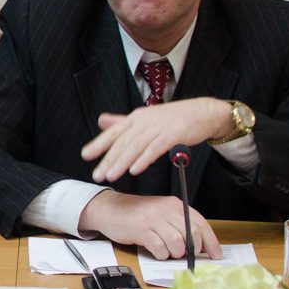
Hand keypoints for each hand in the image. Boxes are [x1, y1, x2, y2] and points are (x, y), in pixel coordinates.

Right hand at [79, 190, 222, 260]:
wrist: (110, 209)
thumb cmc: (138, 214)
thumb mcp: (161, 213)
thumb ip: (179, 224)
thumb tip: (199, 245)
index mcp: (175, 204)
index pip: (201, 223)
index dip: (211, 242)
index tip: (215, 255)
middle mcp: (166, 209)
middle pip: (192, 234)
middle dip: (192, 249)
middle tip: (185, 255)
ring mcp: (153, 219)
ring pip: (177, 243)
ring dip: (174, 253)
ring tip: (167, 251)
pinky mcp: (141, 230)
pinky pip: (159, 248)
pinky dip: (161, 254)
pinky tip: (156, 251)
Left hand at [81, 98, 233, 182]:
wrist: (203, 112)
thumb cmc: (173, 117)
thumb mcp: (145, 117)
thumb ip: (122, 122)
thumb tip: (101, 121)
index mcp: (135, 118)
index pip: (113, 132)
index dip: (99, 144)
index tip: (85, 155)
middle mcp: (143, 121)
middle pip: (122, 142)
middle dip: (108, 160)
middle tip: (97, 175)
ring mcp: (158, 127)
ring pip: (136, 147)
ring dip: (122, 163)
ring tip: (110, 176)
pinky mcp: (173, 135)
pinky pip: (155, 148)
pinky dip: (144, 159)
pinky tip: (135, 170)